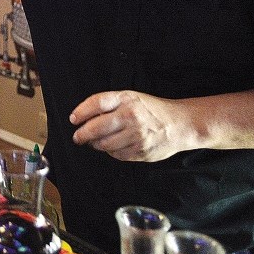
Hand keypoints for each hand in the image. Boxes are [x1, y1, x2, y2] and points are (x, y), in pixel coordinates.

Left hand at [70, 90, 188, 161]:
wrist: (179, 124)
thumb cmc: (152, 110)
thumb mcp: (132, 98)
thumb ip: (111, 104)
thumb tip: (86, 116)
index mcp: (127, 99)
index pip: (97, 103)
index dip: (81, 111)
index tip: (73, 119)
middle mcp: (131, 116)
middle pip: (96, 127)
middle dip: (82, 134)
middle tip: (77, 137)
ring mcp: (136, 135)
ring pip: (104, 144)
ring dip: (96, 144)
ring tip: (94, 142)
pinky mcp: (140, 151)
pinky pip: (117, 155)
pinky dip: (111, 152)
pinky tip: (113, 147)